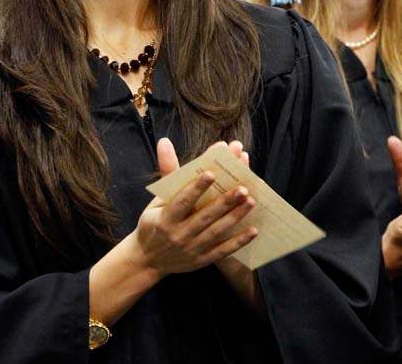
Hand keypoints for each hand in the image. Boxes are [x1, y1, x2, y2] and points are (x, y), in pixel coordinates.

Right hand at [130, 140, 257, 277]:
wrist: (147, 259)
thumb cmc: (153, 223)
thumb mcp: (156, 200)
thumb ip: (167, 172)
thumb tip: (165, 142)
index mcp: (165, 218)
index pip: (182, 201)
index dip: (196, 188)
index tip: (211, 173)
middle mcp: (178, 234)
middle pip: (205, 216)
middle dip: (225, 202)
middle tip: (242, 187)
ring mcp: (192, 249)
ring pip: (217, 232)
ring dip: (235, 217)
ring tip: (251, 201)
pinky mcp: (202, 260)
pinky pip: (223, 251)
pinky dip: (239, 241)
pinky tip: (253, 230)